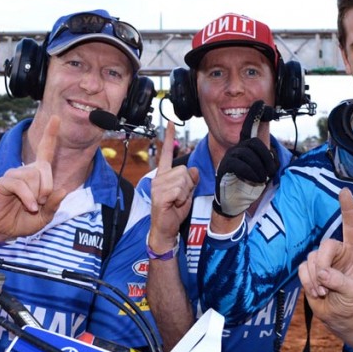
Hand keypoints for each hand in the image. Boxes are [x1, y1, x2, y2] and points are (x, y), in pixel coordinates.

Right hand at [0, 116, 68, 240]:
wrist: (3, 231)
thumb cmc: (23, 221)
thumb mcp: (45, 216)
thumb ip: (54, 204)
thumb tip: (62, 190)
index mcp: (38, 176)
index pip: (45, 151)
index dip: (51, 135)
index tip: (56, 118)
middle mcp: (26, 171)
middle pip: (44, 168)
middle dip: (47, 188)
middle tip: (41, 202)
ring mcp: (14, 175)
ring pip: (33, 177)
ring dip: (37, 195)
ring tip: (31, 205)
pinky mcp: (4, 182)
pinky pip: (20, 184)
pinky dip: (28, 197)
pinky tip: (29, 206)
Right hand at [149, 121, 197, 252]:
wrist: (165, 228)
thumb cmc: (174, 210)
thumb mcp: (187, 193)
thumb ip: (190, 180)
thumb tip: (194, 170)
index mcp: (164, 175)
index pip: (167, 153)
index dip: (170, 137)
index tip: (171, 122)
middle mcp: (159, 177)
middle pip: (184, 170)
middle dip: (188, 185)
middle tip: (180, 197)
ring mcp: (158, 186)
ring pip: (183, 179)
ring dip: (185, 192)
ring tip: (177, 201)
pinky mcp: (159, 195)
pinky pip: (179, 189)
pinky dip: (182, 198)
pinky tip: (175, 204)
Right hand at [213, 101, 278, 216]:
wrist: (235, 202)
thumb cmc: (248, 186)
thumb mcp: (261, 172)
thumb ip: (266, 162)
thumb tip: (274, 158)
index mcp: (246, 148)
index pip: (249, 128)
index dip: (255, 115)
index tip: (261, 104)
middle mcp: (237, 149)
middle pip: (256, 144)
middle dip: (266, 159)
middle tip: (268, 174)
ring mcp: (230, 157)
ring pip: (249, 155)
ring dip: (260, 170)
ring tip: (259, 180)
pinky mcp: (225, 167)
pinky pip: (240, 164)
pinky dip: (250, 173)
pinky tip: (252, 180)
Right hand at [298, 188, 352, 328]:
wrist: (338, 315)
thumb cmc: (350, 302)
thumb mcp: (351, 293)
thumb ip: (340, 281)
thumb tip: (322, 272)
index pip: (350, 227)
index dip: (347, 209)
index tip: (344, 191)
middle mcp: (338, 252)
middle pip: (325, 245)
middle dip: (323, 266)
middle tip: (326, 285)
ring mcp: (323, 260)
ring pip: (312, 259)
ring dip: (316, 279)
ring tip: (325, 292)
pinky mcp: (309, 269)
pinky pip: (302, 269)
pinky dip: (308, 282)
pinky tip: (317, 292)